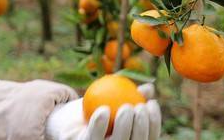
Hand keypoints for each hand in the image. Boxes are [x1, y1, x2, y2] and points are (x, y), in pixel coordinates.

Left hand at [44, 83, 160, 139]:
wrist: (69, 118)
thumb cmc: (97, 107)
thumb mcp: (115, 98)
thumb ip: (132, 94)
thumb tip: (149, 88)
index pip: (149, 137)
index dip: (154, 123)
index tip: (152, 103)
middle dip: (141, 126)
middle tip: (139, 106)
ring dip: (124, 126)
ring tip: (126, 107)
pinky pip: (93, 138)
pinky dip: (99, 125)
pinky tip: (104, 110)